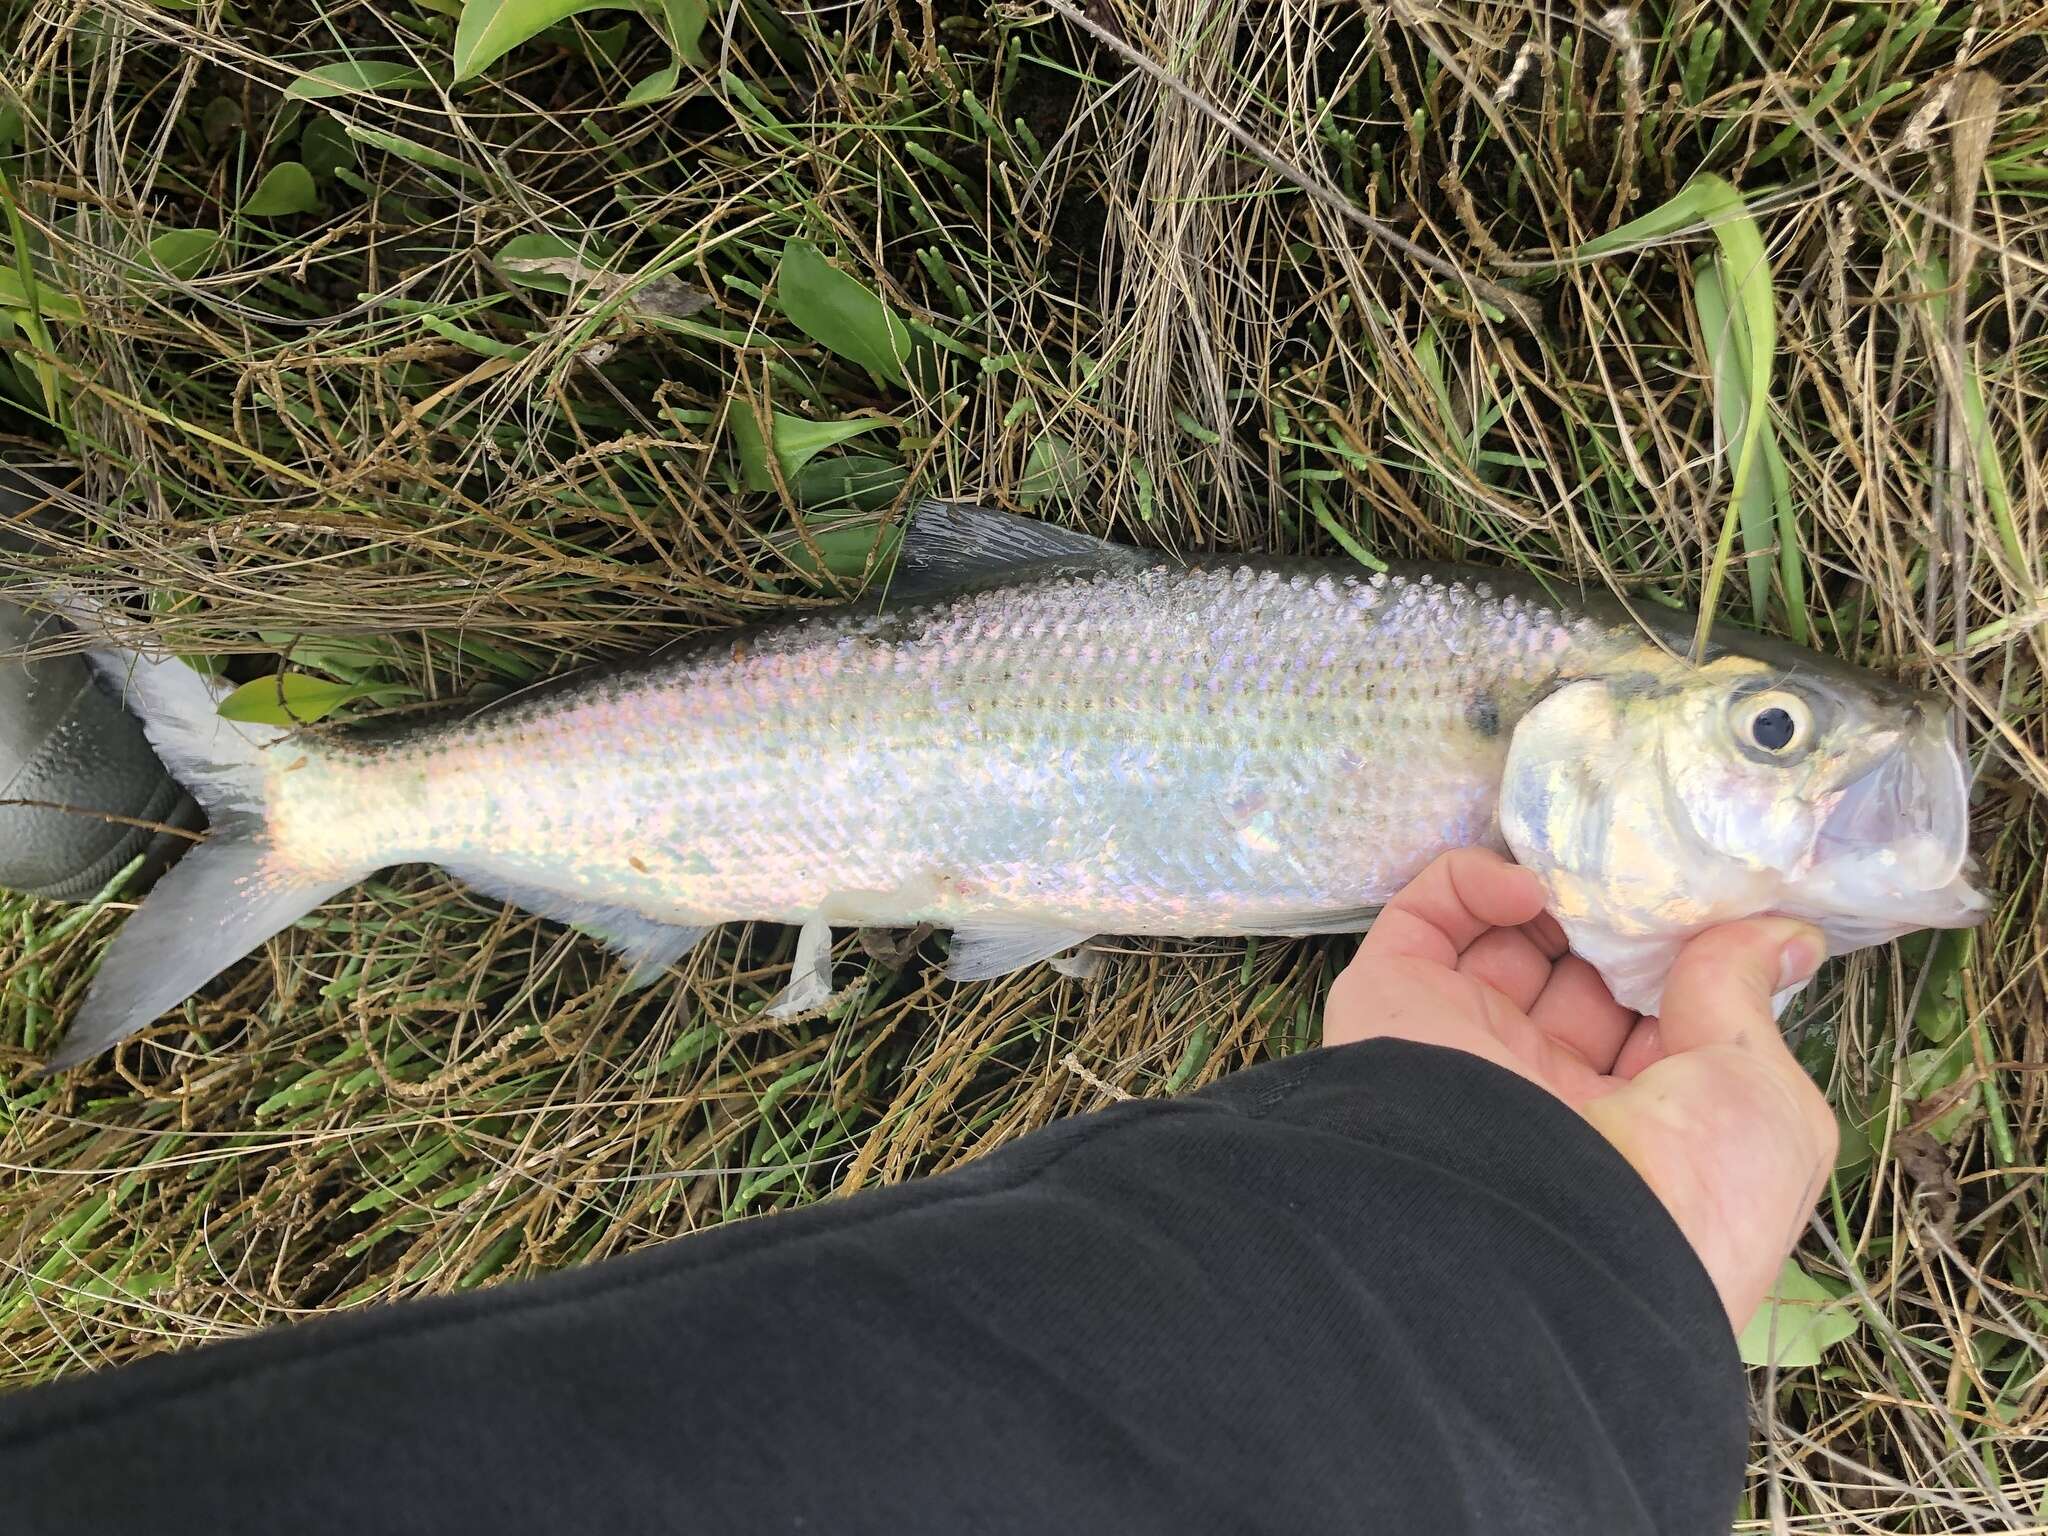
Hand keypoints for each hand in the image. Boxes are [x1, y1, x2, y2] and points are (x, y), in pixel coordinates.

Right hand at [1325, 847, 1838, 1330]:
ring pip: (1502, 941)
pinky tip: (1528, 892)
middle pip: (1581, 973)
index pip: (1658, 1019)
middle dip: (1619, 918)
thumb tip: (1786, 936)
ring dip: (1551, 895)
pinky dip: (1472, 882)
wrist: (1545, 1238)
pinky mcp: (1392, 1001)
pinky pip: (1423, 920)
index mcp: (1639, 1126)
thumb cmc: (1686, 1187)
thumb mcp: (1763, 1099)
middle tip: (1650, 869)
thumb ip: (1751, 1000)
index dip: (1687, 957)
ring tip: (1593, 872)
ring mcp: (1465, 1044)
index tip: (1713, 901)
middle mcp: (1547, 1087)